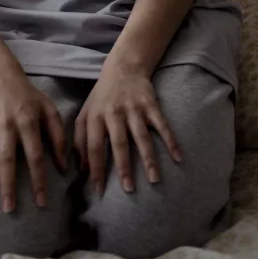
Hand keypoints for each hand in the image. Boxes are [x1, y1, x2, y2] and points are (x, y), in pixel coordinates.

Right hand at [0, 65, 66, 213]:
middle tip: (10, 209)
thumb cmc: (28, 96)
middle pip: (7, 159)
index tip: (41, 203)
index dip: (39, 180)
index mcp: (27, 121)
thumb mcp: (49, 109)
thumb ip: (58, 137)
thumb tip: (63, 166)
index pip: (34, 156)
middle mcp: (6, 125)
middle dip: (8, 186)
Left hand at [74, 61, 181, 196]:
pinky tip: (178, 157)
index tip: (99, 192)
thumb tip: (81, 170)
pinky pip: (162, 125)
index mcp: (96, 117)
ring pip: (141, 137)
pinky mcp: (151, 104)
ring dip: (148, 159)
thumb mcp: (85, 113)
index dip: (95, 169)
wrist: (123, 67)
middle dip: (124, 168)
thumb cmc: (102, 96)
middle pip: (119, 144)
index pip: (93, 147)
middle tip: (129, 190)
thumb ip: (79, 140)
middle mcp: (114, 113)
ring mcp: (134, 109)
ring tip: (154, 179)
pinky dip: (170, 141)